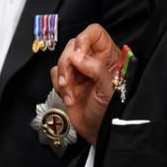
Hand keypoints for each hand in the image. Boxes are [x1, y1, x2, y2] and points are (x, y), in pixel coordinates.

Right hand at [52, 23, 121, 144]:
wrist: (99, 133)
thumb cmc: (111, 113)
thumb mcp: (109, 90)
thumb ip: (95, 69)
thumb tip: (76, 55)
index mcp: (109, 57)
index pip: (94, 33)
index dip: (84, 39)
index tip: (79, 55)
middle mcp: (93, 60)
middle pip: (74, 45)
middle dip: (68, 64)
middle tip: (69, 80)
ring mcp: (79, 71)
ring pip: (62, 59)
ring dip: (63, 77)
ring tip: (70, 93)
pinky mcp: (67, 81)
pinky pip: (55, 73)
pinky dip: (58, 86)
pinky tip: (69, 98)